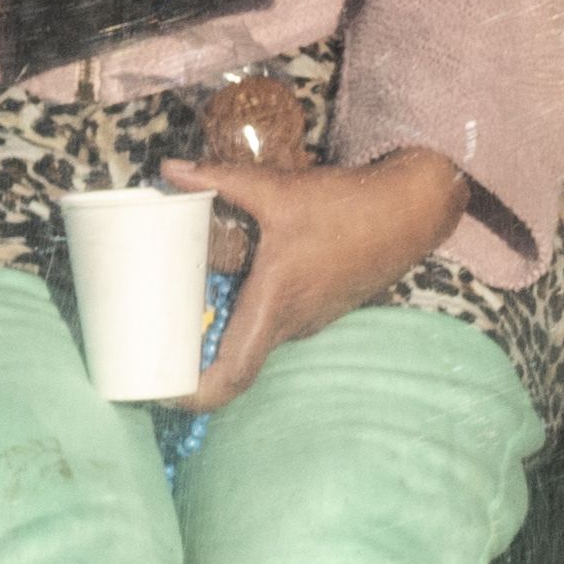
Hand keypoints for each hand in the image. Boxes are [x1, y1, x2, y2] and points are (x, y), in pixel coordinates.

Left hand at [157, 139, 463, 411]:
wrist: (413, 210)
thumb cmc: (348, 207)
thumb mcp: (279, 190)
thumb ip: (221, 179)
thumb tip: (169, 168)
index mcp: (275, 305)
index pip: (231, 375)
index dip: (193, 395)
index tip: (159, 392)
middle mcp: (291, 323)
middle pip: (234, 362)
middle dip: (192, 360)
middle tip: (150, 340)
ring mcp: (309, 320)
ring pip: (254, 339)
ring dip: (221, 332)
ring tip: (181, 307)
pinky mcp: (320, 308)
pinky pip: (273, 322)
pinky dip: (246, 313)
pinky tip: (230, 284)